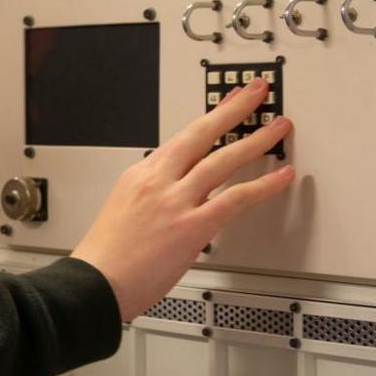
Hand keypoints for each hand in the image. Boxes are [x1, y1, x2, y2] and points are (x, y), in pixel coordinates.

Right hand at [70, 78, 295, 320]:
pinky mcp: (192, 226)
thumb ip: (154, 199)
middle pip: (202, 134)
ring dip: (256, 140)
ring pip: (224, 160)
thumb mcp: (123, 212)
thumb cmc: (106, 258)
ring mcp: (175, 202)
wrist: (94, 283)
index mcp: (139, 175)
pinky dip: (263, 186)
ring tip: (278, 128)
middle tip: (257, 92)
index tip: (229, 101)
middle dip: (235, 109)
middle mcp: (158, 181)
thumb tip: (180, 199)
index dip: (212, 116)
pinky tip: (281, 177)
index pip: (183, 137)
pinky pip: (236, 198)